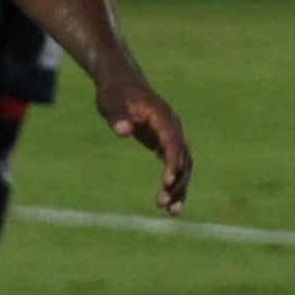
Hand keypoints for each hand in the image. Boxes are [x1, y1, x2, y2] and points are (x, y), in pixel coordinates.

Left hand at [97, 71, 191, 213]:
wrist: (121, 82)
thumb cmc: (114, 92)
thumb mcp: (110, 103)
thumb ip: (117, 117)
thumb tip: (123, 131)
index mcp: (163, 116)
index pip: (173, 142)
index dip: (172, 162)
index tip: (167, 182)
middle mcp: (173, 127)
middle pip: (184, 158)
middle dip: (178, 182)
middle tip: (165, 204)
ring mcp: (171, 136)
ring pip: (184, 166)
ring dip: (180, 188)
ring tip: (171, 212)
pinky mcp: (165, 143)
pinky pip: (175, 166)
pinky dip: (174, 184)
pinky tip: (168, 204)